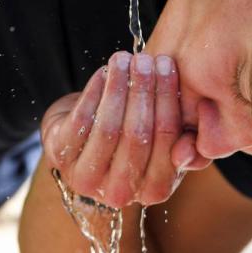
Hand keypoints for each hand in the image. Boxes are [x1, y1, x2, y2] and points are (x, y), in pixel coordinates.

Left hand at [40, 52, 199, 207]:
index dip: (168, 101)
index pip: (167, 142)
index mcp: (156, 191)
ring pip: (108, 128)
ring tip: (124, 59)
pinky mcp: (61, 158)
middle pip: (138, 135)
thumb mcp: (167, 143)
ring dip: (118, 88)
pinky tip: (103, 72)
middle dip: (144, 91)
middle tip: (146, 59)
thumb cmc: (136, 139)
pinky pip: (81, 121)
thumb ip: (188, 143)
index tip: (168, 67)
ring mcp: (87, 179)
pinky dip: (93, 93)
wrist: (87, 138)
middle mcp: (121, 193)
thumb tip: (190, 143)